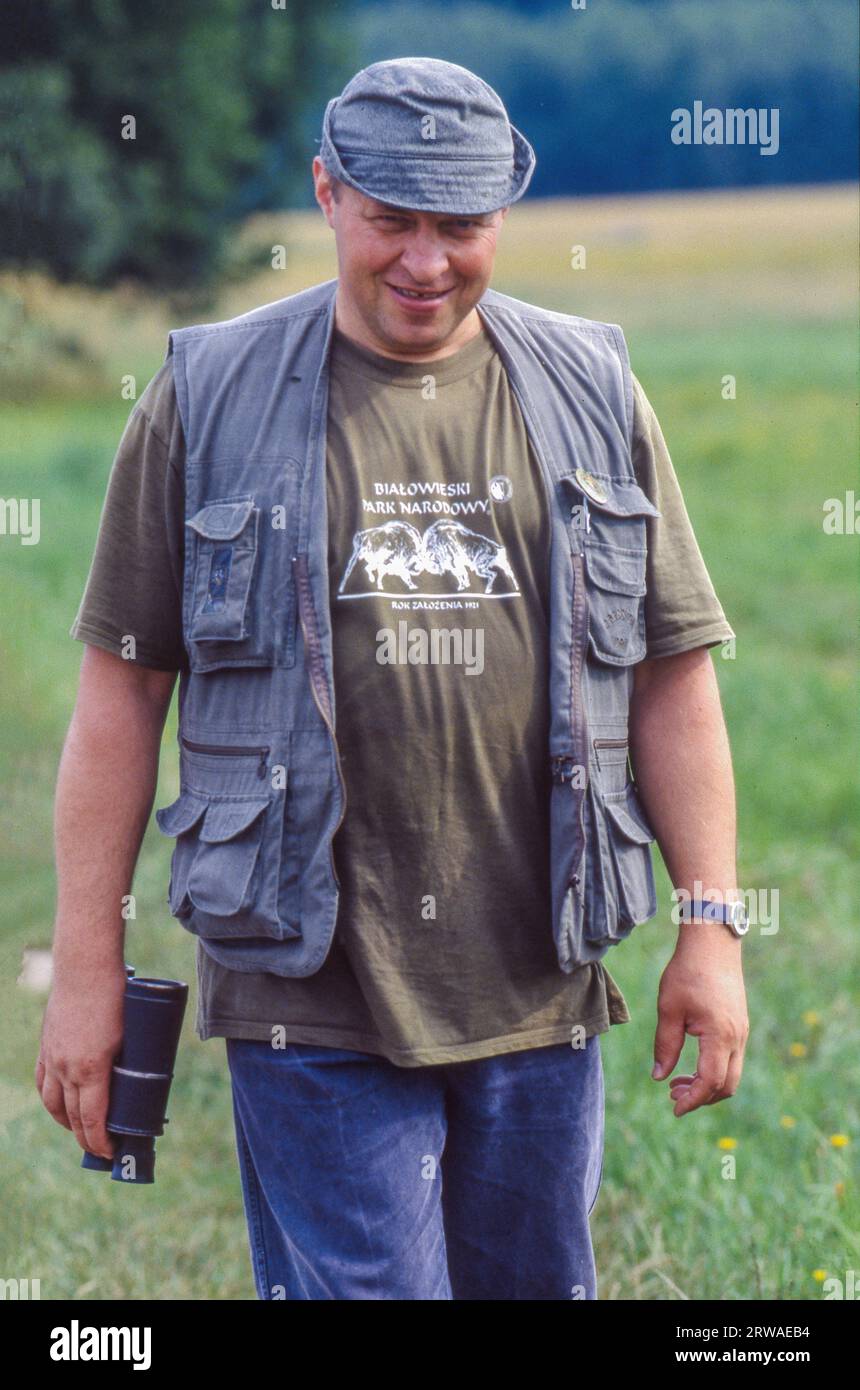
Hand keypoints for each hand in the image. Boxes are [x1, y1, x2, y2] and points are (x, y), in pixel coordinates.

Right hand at [35, 962, 124, 1158]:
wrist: (85, 969)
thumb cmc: (116, 997)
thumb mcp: (131, 1034)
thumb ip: (131, 1060)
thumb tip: (144, 1083)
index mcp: (91, 1069)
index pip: (92, 1119)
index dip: (101, 1141)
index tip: (110, 1152)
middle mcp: (66, 1068)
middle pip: (72, 1117)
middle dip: (86, 1137)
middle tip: (100, 1148)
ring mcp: (52, 1058)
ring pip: (54, 1103)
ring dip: (66, 1123)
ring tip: (80, 1131)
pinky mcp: (46, 1047)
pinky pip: (43, 1083)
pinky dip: (51, 1100)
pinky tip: (59, 1106)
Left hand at [651, 926, 748, 1115]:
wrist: (713, 943)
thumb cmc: (687, 972)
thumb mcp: (669, 1009)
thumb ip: (665, 1046)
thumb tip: (659, 1077)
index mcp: (720, 1036)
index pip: (710, 1083)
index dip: (692, 1101)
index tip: (674, 1109)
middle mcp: (737, 1038)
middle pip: (726, 1086)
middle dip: (701, 1098)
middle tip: (672, 1095)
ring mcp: (741, 1031)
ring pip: (731, 1073)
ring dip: (707, 1084)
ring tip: (677, 1082)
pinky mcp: (739, 1024)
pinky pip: (731, 1058)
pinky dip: (713, 1069)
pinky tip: (691, 1063)